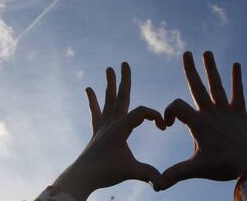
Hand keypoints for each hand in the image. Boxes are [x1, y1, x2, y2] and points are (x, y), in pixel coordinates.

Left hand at [54, 62, 165, 199]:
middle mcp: (111, 122)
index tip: (163, 126)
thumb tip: (163, 184)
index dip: (155, 116)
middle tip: (123, 62)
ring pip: (108, 100)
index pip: (142, 112)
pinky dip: (93, 100)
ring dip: (109, 84)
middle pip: (121, 96)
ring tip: (108, 69)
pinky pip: (96, 111)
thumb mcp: (131, 171)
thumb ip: (148, 174)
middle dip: (124, 79)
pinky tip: (89, 89)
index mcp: (121, 128)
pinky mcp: (97, 131)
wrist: (83, 176)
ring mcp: (103, 125)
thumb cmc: (106, 172)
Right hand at [160, 51, 246, 189]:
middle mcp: (211, 112)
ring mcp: (226, 111)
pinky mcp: (240, 113)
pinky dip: (237, 79)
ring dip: (211, 69)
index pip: (176, 106)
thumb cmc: (224, 166)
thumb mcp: (196, 169)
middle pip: (197, 86)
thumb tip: (156, 185)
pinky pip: (238, 93)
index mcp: (198, 123)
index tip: (168, 125)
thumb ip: (175, 174)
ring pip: (216, 85)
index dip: (168, 112)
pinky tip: (237, 64)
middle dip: (190, 70)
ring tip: (207, 52)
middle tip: (186, 53)